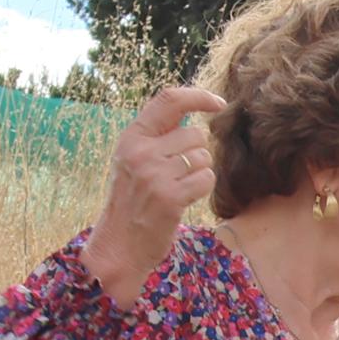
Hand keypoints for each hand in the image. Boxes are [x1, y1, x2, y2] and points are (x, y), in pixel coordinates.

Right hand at [86, 84, 223, 307]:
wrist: (120, 243)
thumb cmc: (133, 200)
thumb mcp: (134, 160)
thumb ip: (157, 135)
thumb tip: (192, 110)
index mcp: (132, 137)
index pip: (169, 100)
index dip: (198, 96)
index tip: (218, 103)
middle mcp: (141, 151)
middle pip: (195, 134)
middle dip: (197, 153)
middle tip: (178, 174)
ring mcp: (154, 174)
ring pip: (203, 157)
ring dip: (199, 172)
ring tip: (177, 187)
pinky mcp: (169, 197)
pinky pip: (206, 179)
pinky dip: (202, 188)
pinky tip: (184, 198)